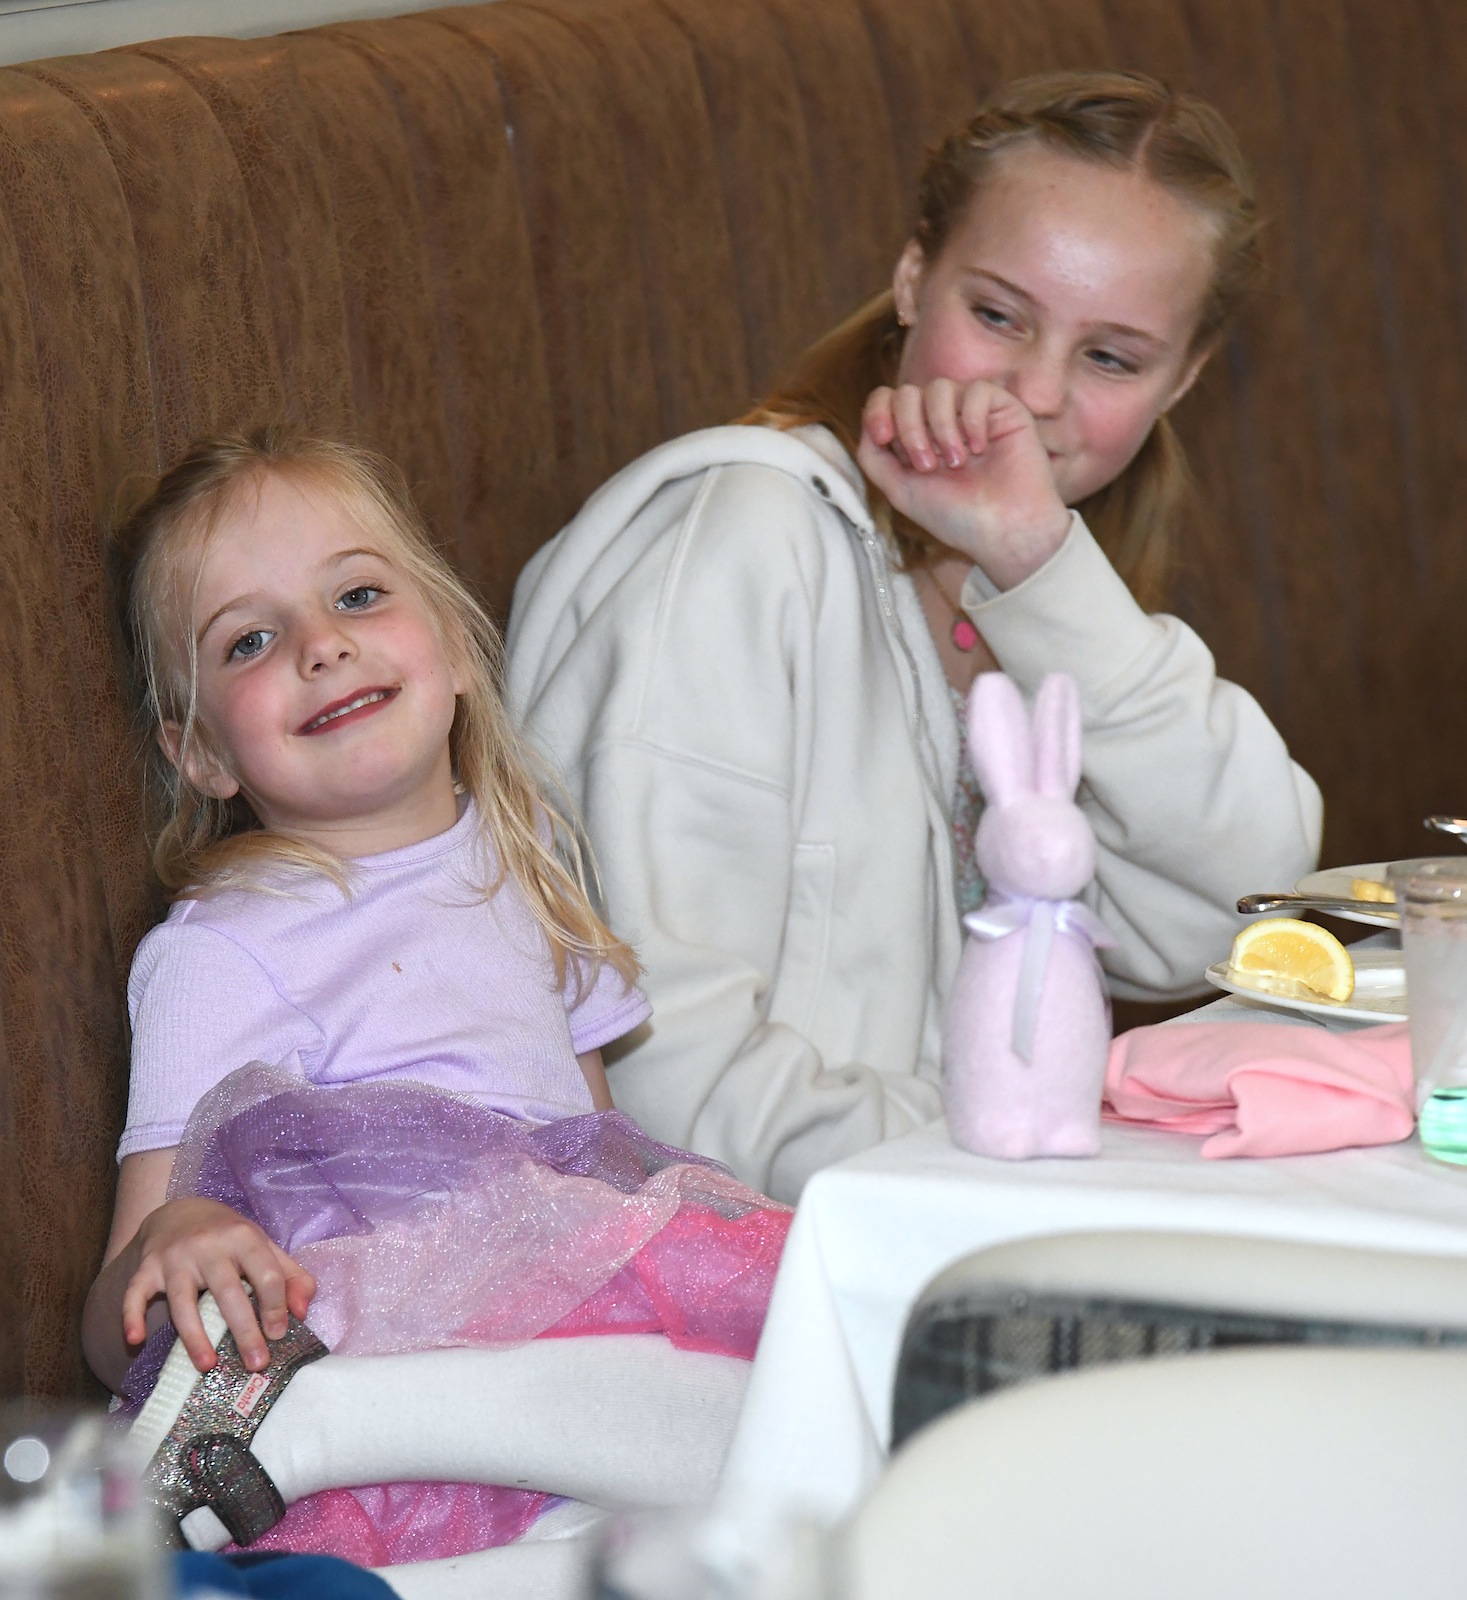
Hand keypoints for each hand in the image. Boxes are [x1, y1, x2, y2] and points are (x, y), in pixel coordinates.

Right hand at [121, 1198, 315, 1374]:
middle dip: (244, 1330)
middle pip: (229, 1292)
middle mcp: (209, 1245)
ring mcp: (175, 1258)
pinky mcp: (147, 1268)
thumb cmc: (230, 1239)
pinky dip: (131, 1316)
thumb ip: (291, 1276)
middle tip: (256, 1363)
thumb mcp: (264, 1247)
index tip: (279, 1335)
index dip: (276, 1306)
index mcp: (244, 1238)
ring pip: (183, 1301)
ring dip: (195, 1336)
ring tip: (208, 1367)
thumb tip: (303, 1311)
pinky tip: (134, 1341)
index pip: (266, 1274)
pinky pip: (135, 1294)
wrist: (181, 1212)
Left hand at [857, 379, 1071, 589]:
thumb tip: (868, 423)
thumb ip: (873, 457)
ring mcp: (971, 413)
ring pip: (940, 387)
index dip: (878, 410)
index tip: (884, 436)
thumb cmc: (956, 517)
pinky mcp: (1003, 408)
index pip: (886, 401)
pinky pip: (977, 389)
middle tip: (927, 465)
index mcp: (915, 438)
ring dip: (941, 426)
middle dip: (909, 427)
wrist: (1006, 530)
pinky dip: (972, 418)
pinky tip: (981, 448)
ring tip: (957, 462)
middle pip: (907, 393)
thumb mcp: (900, 491)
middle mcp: (940, 422)